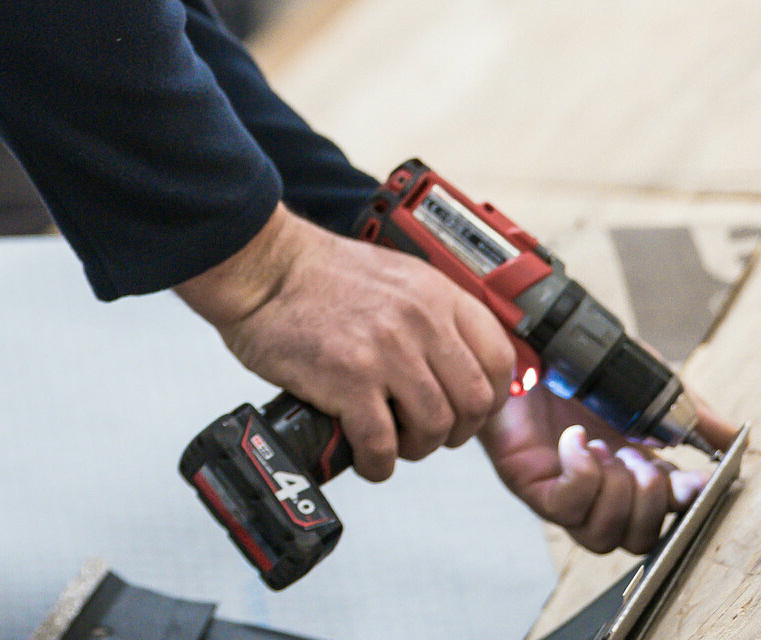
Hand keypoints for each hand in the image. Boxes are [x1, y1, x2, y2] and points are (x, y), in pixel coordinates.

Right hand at [176, 209, 515, 481]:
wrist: (261, 268)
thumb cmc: (314, 276)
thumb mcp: (394, 279)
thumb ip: (427, 316)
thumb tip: (447, 366)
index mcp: (437, 295)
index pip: (498, 358)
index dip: (490, 398)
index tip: (469, 412)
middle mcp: (421, 322)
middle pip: (474, 401)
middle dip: (455, 432)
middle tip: (426, 434)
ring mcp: (387, 351)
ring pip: (434, 427)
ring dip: (415, 448)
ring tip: (390, 445)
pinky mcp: (348, 380)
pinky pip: (382, 443)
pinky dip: (377, 463)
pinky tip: (364, 458)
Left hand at [481, 388, 720, 553]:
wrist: (531, 345)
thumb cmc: (583, 369)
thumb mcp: (650, 386)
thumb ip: (692, 416)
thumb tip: (734, 438)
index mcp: (635, 471)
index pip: (669, 517)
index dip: (686, 508)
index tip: (699, 480)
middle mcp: (601, 490)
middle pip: (637, 541)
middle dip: (651, 504)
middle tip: (642, 460)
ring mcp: (564, 492)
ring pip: (601, 537)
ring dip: (616, 492)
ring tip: (609, 448)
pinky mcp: (531, 485)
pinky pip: (565, 507)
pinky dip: (581, 474)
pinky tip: (577, 440)